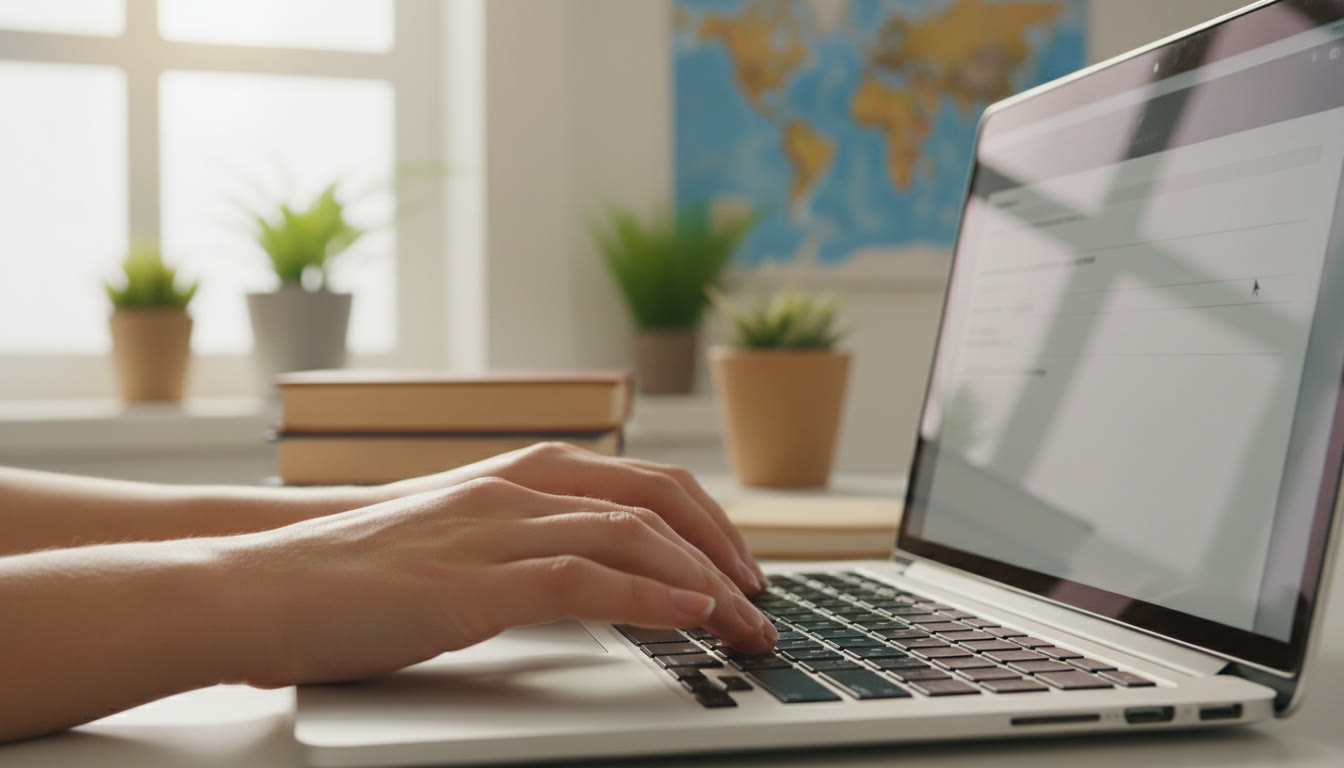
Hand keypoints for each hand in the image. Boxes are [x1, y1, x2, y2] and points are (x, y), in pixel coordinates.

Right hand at [373, 443, 768, 596]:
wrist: (262, 580)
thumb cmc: (356, 571)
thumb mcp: (458, 542)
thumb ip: (522, 544)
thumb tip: (587, 576)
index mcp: (518, 476)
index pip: (645, 483)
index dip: (707, 523)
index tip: (740, 567)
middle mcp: (517, 489)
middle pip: (656, 501)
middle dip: (724, 551)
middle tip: (762, 600)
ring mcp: (494, 530)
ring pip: (632, 536)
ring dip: (705, 582)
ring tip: (745, 622)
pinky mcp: (471, 582)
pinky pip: (582, 578)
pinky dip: (648, 597)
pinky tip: (689, 618)